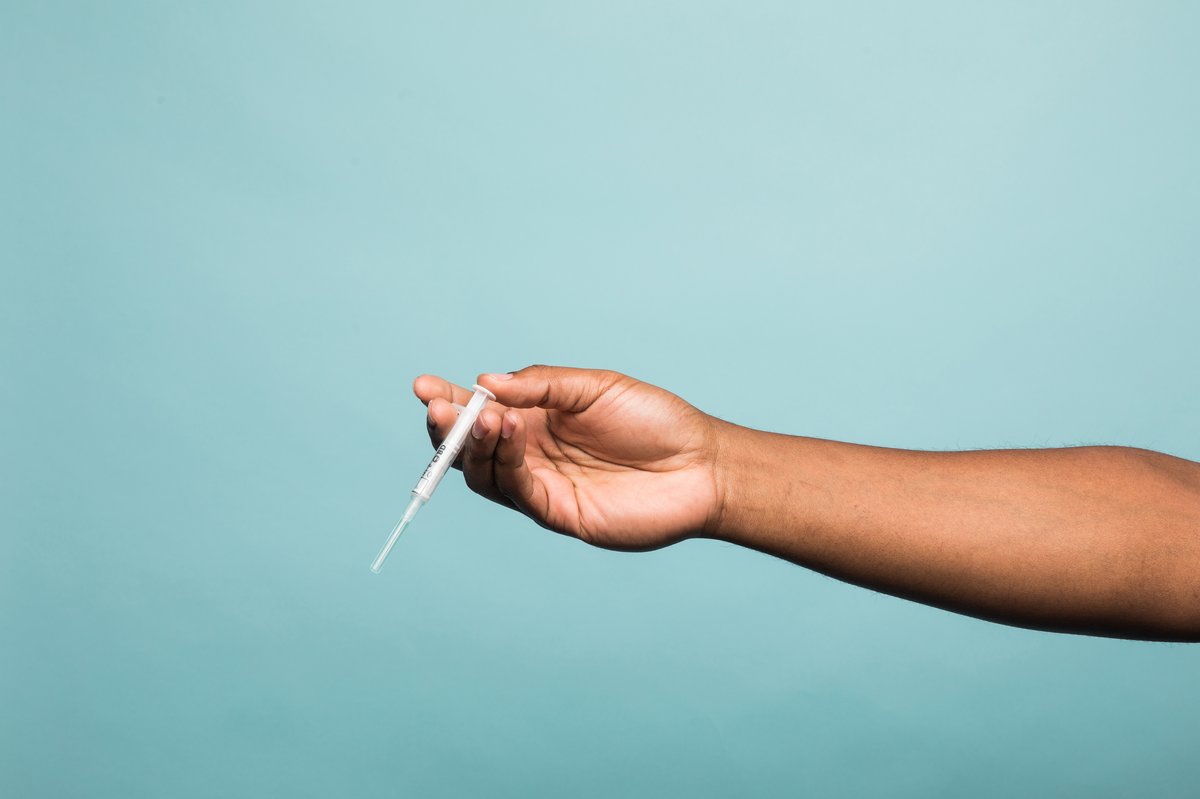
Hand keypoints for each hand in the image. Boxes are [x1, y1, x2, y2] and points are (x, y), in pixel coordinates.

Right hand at [413, 365, 722, 550]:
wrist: (701, 464)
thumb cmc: (654, 420)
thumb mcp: (594, 386)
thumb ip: (541, 384)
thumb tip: (485, 382)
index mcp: (537, 419)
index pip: (480, 411)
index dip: (449, 401)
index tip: (422, 385)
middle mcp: (532, 454)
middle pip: (471, 447)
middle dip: (448, 427)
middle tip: (438, 407)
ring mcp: (542, 485)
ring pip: (485, 473)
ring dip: (474, 445)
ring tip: (482, 417)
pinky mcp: (557, 513)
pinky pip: (517, 491)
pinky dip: (506, 463)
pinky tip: (510, 433)